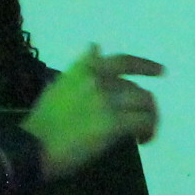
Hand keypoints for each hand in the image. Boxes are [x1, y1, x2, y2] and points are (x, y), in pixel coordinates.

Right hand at [21, 47, 164, 181]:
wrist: (33, 146)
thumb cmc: (41, 124)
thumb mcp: (57, 86)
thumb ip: (79, 71)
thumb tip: (94, 48)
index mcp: (83, 70)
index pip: (122, 61)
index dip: (145, 65)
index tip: (161, 71)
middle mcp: (98, 80)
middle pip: (137, 88)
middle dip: (144, 105)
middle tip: (144, 120)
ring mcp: (106, 101)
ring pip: (145, 103)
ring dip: (149, 118)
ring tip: (143, 133)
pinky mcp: (112, 123)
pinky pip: (143, 122)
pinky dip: (148, 131)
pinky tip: (142, 140)